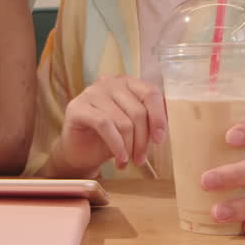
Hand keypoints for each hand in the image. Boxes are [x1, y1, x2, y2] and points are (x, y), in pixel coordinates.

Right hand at [48, 74, 166, 176]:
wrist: (80, 152)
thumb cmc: (109, 138)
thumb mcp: (134, 127)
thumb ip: (149, 119)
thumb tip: (167, 123)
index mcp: (127, 83)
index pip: (150, 93)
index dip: (158, 117)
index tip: (159, 140)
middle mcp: (109, 82)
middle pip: (138, 111)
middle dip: (142, 140)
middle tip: (141, 160)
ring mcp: (91, 92)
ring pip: (123, 121)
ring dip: (129, 147)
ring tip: (128, 162)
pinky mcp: (77, 107)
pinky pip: (105, 125)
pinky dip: (116, 145)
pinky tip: (119, 160)